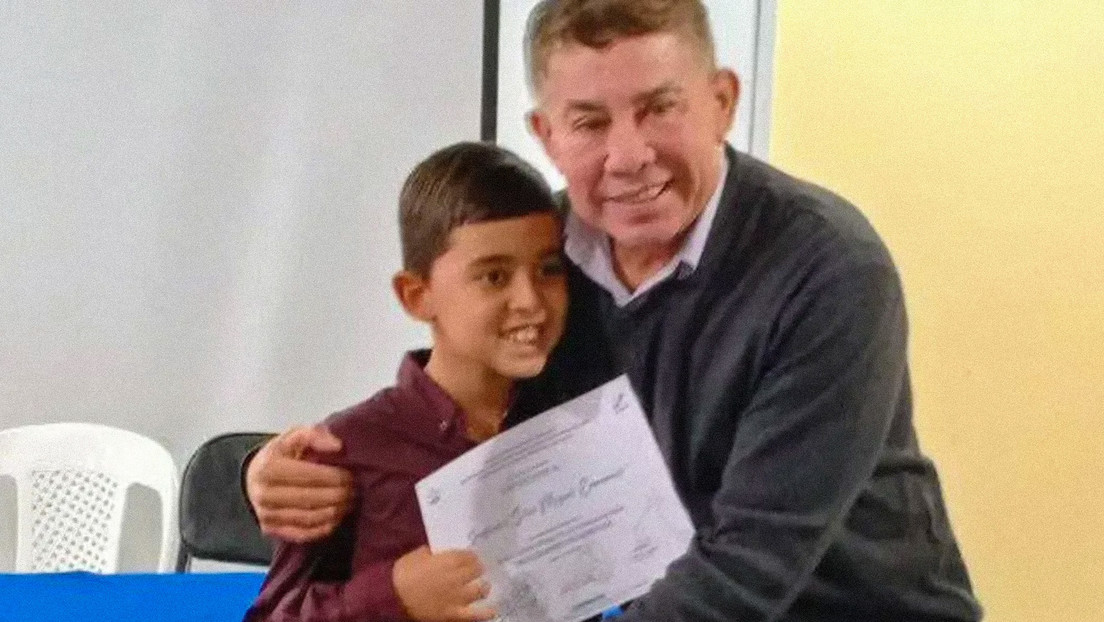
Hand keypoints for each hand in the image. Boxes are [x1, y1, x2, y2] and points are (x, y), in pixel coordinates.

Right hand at [245, 425, 352, 541]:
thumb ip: (315, 435)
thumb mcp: (292, 436)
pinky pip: (304, 534)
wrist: (253, 478)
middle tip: (354, 489)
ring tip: (349, 501)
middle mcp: (265, 494)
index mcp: (269, 468)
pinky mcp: (271, 531)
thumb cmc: (279, 456)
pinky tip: (336, 517)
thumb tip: (337, 446)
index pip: (312, 476)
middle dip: (339, 495)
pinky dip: (325, 527)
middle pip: (313, 499)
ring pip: (311, 518)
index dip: (337, 476)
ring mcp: (267, 515)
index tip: (351, 474)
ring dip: (336, 511)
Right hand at [393, 546, 496, 621]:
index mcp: (447, 560)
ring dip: (484, 587)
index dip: (472, 556)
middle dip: (478, 569)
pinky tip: (493, 611)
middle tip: (478, 570)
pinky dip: (485, 612)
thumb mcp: (417, 555)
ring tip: (484, 586)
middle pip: (476, 570)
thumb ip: (433, 552)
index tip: (473, 556)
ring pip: (479, 590)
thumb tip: (439, 552)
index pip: (468, 555)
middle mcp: (456, 577)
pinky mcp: (453, 613)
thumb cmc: (403, 573)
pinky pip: (474, 614)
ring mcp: (456, 597)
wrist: (393, 597)